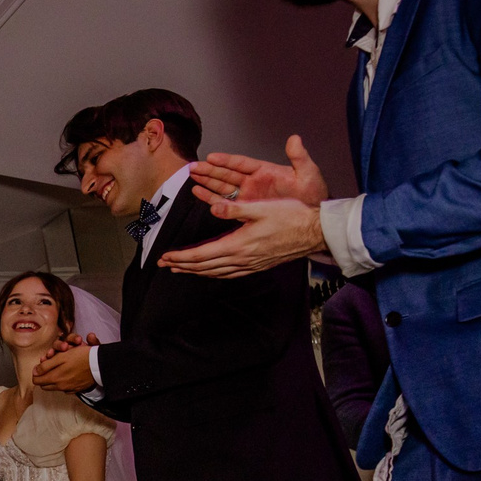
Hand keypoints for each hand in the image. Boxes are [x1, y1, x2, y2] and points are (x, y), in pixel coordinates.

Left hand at [32, 343, 96, 393]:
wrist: (99, 364)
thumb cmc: (80, 357)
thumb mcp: (61, 357)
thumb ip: (46, 366)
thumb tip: (34, 372)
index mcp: (54, 378)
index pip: (36, 381)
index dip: (36, 373)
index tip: (40, 366)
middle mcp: (60, 387)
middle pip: (44, 385)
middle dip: (43, 377)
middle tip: (48, 367)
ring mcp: (69, 389)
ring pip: (54, 387)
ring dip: (53, 380)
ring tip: (58, 369)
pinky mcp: (77, 390)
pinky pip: (65, 388)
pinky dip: (63, 383)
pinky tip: (67, 374)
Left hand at [164, 197, 326, 277]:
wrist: (315, 232)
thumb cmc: (291, 217)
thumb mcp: (261, 208)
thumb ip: (234, 207)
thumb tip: (212, 206)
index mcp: (238, 244)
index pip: (201, 254)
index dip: (181, 257)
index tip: (164, 256)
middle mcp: (241, 259)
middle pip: (204, 266)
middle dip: (182, 265)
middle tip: (164, 263)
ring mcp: (250, 264)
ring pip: (216, 272)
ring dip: (196, 271)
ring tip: (180, 269)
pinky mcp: (258, 265)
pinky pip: (229, 273)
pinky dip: (214, 273)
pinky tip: (210, 271)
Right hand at [190, 135, 328, 207]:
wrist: (313, 218)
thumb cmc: (312, 195)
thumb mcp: (308, 174)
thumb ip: (299, 157)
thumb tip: (295, 139)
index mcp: (265, 171)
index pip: (241, 163)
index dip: (226, 160)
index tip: (212, 157)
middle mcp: (253, 182)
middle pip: (227, 174)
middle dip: (210, 171)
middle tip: (193, 167)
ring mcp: (248, 196)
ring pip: (222, 187)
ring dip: (207, 182)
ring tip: (192, 177)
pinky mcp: (245, 209)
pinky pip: (225, 203)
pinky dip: (211, 198)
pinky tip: (199, 193)